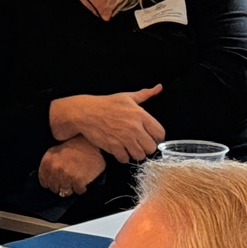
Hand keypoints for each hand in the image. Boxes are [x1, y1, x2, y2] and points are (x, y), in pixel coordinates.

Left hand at [38, 137, 106, 197]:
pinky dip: (82, 188)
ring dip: (71, 187)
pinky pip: (78, 191)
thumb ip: (49, 166)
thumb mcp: (56, 151)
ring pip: (65, 192)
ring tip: (76, 179)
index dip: (51, 183)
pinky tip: (84, 180)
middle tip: (69, 179)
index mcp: (48, 161)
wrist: (91, 142)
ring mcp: (66, 175)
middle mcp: (55, 168)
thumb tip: (47, 181)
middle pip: (54, 188)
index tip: (57, 181)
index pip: (44, 182)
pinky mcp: (78, 180)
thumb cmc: (74, 146)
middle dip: (61, 186)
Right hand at [50, 88, 164, 161]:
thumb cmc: (106, 104)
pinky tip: (120, 149)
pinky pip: (126, 159)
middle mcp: (134, 127)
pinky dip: (123, 157)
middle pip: (152, 147)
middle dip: (147, 147)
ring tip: (130, 147)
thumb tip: (158, 88)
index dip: (157, 137)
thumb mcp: (127, 96)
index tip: (151, 137)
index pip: (160, 133)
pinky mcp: (114, 147)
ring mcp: (124, 138)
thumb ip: (145, 94)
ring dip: (136, 153)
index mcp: (140, 114)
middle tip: (140, 142)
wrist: (86, 112)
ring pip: (140, 156)